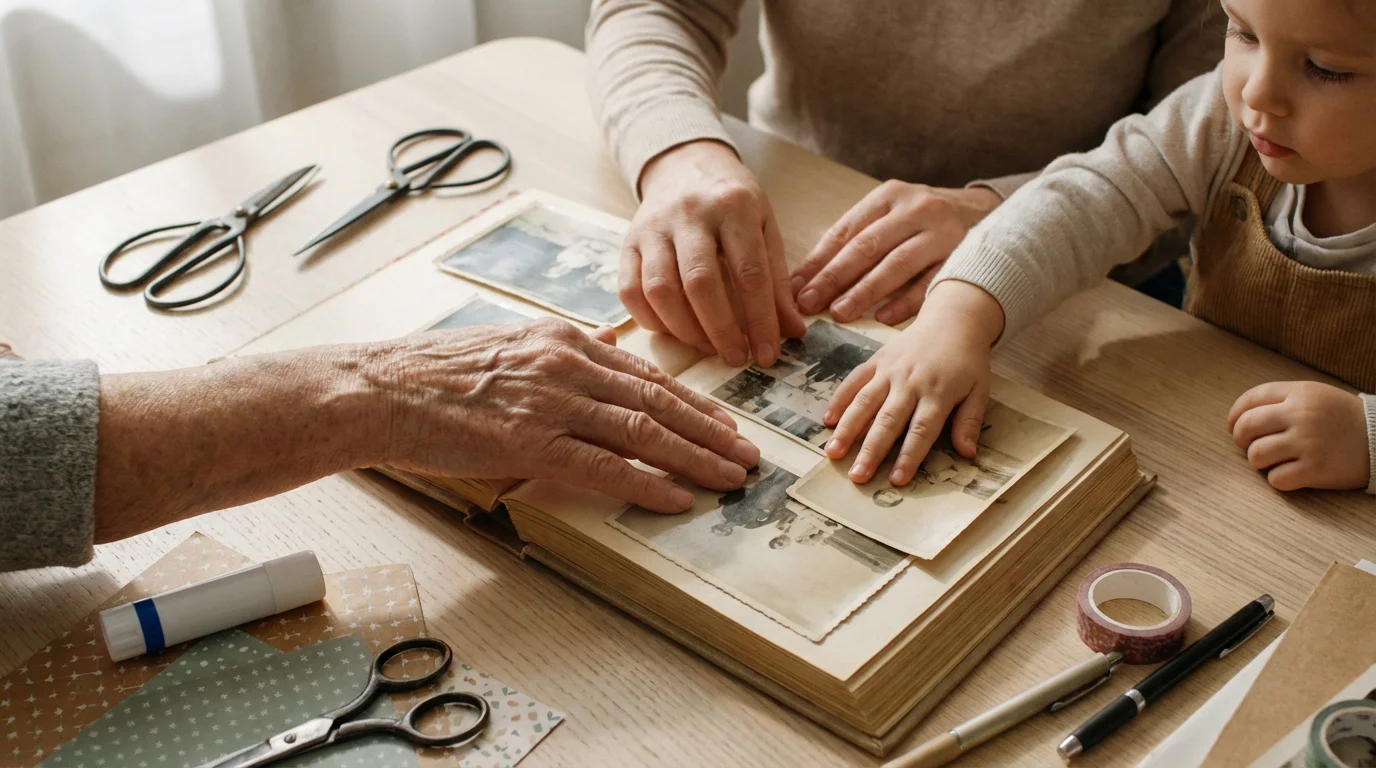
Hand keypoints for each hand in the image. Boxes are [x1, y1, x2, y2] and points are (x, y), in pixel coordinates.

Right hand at [372, 319, 760, 512]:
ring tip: (731, 477)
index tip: (722, 422)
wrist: (378, 389)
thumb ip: (559, 351)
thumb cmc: (432, 373)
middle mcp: (565, 364)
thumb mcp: (506, 343)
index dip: (691, 402)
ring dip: (696, 457)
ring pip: (642, 432)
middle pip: (657, 400)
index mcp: (562, 338)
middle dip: (711, 430)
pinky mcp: (529, 442)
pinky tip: (679, 496)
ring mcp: (549, 402)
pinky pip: (604, 466)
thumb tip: (606, 350)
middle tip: (747, 453)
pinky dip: (648, 483)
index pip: (643, 373)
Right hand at [623, 140, 806, 366]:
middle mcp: (689, 214)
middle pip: (700, 282)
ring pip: (659, 289)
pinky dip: (650, 320)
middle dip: (720, 330)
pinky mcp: (627, 242)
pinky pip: (629, 290)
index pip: (749, 273)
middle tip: (736, 357)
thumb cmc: (732, 203)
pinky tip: (674, 332)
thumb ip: (777, 280)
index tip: (769, 355)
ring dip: (684, 330)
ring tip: (707, 347)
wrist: (685, 164)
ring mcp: (653, 227)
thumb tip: (792, 332)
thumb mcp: (765, 228)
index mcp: (734, 207)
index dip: (760, 321)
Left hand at [791, 181, 1000, 324]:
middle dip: (834, 277)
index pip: (845, 231)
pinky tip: (884, 318)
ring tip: (840, 313)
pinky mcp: (963, 255)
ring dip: (865, 291)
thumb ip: (854, 239)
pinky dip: (906, 301)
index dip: (818, 261)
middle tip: (810, 303)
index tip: (794, 287)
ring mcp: (942, 232)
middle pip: (867, 246)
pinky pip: (930, 283)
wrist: (985, 212)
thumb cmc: (923, 220)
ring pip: (897, 264)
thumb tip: (805, 277)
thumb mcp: (890, 215)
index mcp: (889, 196)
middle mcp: (916, 209)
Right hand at [822, 281, 1003, 483]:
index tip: (896, 480)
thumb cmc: (967, 361)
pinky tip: (827, 420)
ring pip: (865, 402)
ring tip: (833, 452)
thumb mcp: (979, 390)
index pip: (922, 430)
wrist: (953, 319)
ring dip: (847, 428)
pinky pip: (854, 380)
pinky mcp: (877, 360)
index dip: (909, 456)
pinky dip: (839, 399)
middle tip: (857, 476)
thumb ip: (969, 421)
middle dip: (871, 450)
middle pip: (888, 421)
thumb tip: (967, 454)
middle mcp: (910, 382)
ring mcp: (890, 370)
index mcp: (938, 392)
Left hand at [1228, 381, 1369, 490]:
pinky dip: (1277, 479)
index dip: (1234, 415)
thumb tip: (1239, 417)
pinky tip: (1290, 474)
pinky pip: (1276, 479)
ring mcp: (1308, 443)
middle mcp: (1301, 416)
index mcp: (1300, 394)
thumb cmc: (1341, 419)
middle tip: (1249, 446)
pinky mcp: (1315, 469)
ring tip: (1273, 460)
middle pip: (1247, 427)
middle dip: (1240, 439)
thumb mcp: (1315, 396)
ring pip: (1256, 455)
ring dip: (1259, 461)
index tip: (1232, 427)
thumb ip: (1280, 400)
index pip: (1250, 399)